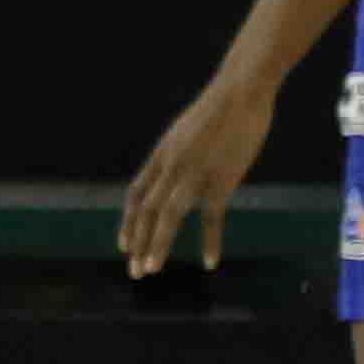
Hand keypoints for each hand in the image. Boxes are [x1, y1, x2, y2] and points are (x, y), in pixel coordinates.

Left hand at [120, 74, 269, 277]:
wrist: (239, 92)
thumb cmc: (218, 111)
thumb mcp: (186, 132)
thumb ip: (178, 155)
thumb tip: (174, 172)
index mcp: (161, 155)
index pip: (136, 194)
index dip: (129, 222)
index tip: (124, 245)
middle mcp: (171, 166)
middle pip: (147, 210)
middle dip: (138, 241)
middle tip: (135, 270)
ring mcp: (194, 173)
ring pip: (169, 216)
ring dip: (158, 244)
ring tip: (151, 269)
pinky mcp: (221, 179)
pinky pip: (212, 218)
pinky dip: (210, 242)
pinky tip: (209, 262)